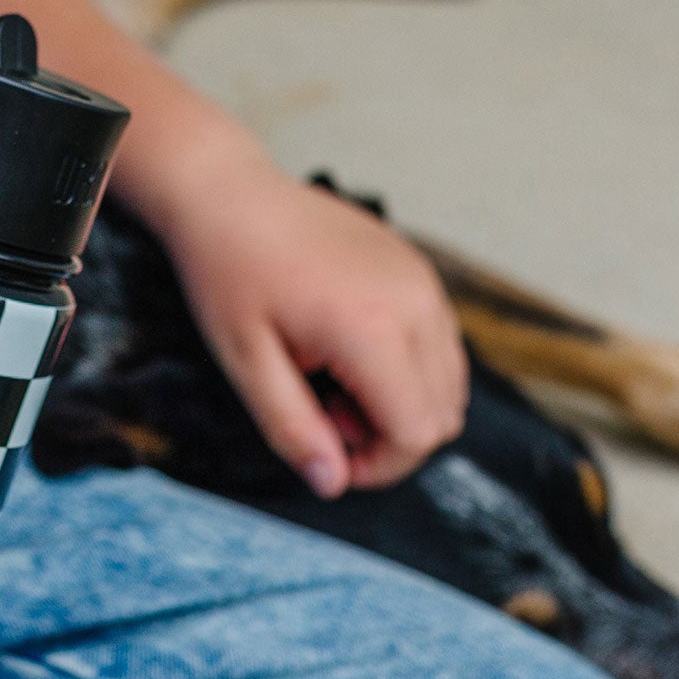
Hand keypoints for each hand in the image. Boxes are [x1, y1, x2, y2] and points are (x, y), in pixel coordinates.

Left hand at [157, 141, 467, 496]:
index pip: (417, 433)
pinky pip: (441, 345)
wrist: (230, 195)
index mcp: (372, 328)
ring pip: (450, 384)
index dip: (377, 464)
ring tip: (333, 379)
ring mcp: (424, 281)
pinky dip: (408, 369)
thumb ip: (292, 428)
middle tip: (323, 411)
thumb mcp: (244, 362)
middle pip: (443, 416)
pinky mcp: (420, 271)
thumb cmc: (229, 271)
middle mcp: (415, 302)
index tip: (328, 452)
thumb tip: (331, 483)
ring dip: (400, 403)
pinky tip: (349, 351)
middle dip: (388, 437)